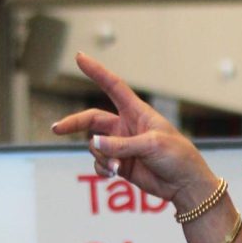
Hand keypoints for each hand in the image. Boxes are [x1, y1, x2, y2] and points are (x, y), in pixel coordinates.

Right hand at [52, 53, 218, 210]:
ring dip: (101, 156)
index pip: (113, 87)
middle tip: (56, 129)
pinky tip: (112, 174)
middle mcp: (126, 127)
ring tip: (117, 167)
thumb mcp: (151, 146)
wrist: (185, 185)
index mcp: (137, 112)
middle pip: (92, 119)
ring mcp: (122, 147)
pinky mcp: (121, 165)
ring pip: (95, 146)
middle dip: (74, 123)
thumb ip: (121, 145)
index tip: (79, 57)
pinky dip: (102, 168)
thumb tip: (94, 144)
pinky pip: (101, 164)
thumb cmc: (177, 157)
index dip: (96, 72)